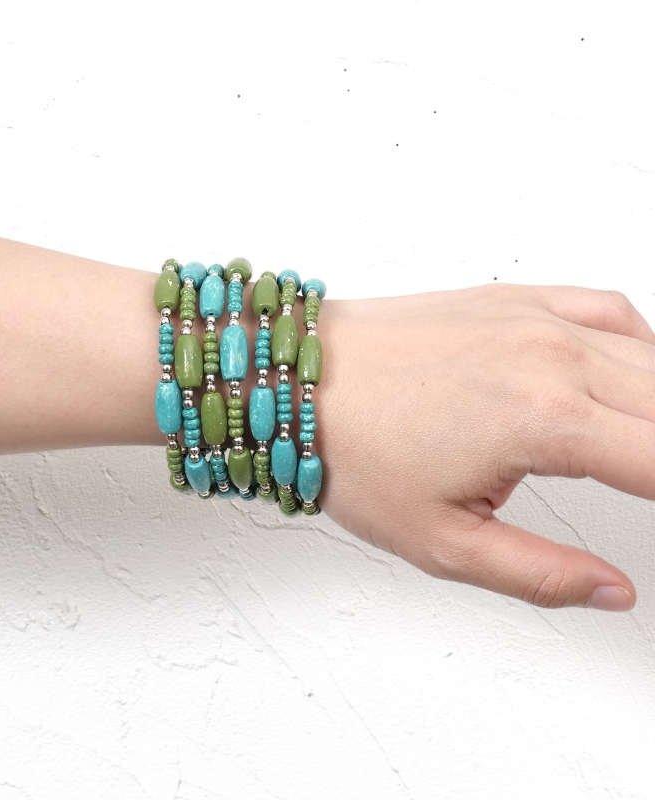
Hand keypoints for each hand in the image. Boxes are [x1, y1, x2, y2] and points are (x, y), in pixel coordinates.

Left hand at [318, 284, 654, 610]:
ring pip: (648, 358)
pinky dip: (638, 345)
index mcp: (545, 419)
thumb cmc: (349, 449)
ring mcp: (533, 319)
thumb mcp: (442, 541)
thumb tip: (611, 590)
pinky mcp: (510, 300)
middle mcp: (552, 356)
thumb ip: (540, 574)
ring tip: (640, 450)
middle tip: (644, 486)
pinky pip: (605, 310)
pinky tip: (630, 373)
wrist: (289, 380)